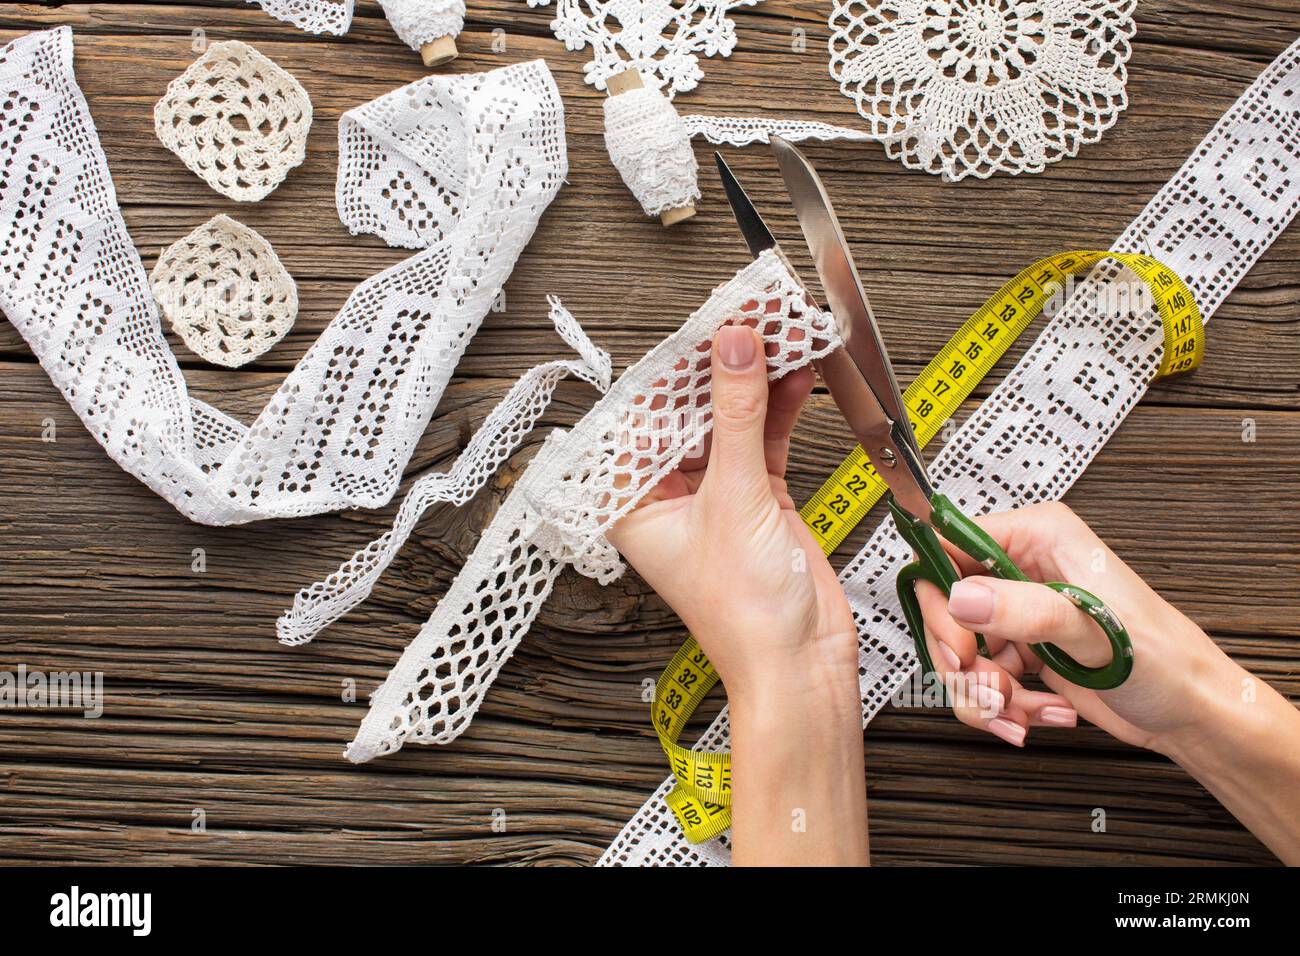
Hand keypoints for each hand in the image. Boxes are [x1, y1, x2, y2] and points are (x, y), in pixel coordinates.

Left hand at [607, 325, 857, 704]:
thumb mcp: (735, 497)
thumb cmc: (746, 615)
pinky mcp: (757, 498)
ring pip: (729, 419)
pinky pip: (761, 438)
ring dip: (754, 379)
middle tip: (748, 315)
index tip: (704, 321)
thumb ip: (736, 414)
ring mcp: (714, 495)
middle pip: (688, 411)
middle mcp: (667, 495)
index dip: (674, 365)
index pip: (644, 414)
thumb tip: (733, 346)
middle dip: (720, 365)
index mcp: (632, 501)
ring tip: (778, 331)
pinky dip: (779, 407)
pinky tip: (794, 374)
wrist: (801, 664)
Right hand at [913, 501, 1235, 751]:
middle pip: (945, 605)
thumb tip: (963, 596)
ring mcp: (1020, 612)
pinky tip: (1037, 713)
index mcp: (1040, 538)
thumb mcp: (1096, 632)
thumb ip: (1027, 610)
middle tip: (990, 685)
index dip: (943, 598)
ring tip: (1018, 709)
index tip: (961, 643)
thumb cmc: (1166, 661)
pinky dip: (1000, 706)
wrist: (1190, 714)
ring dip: (982, 692)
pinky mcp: (1021, 650)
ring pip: (958, 650)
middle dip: (962, 658)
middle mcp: (1023, 569)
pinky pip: (979, 678)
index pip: (951, 546)